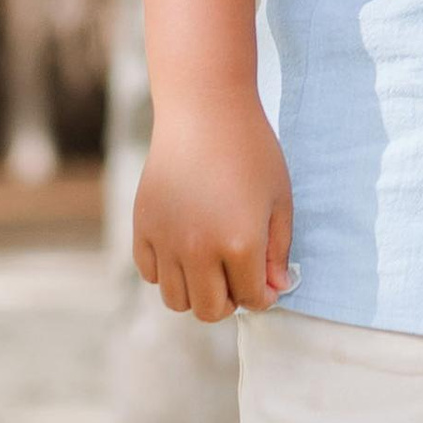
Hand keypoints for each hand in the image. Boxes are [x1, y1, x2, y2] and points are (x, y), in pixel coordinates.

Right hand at [133, 98, 294, 322]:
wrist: (204, 111)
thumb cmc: (251, 151)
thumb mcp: (280, 199)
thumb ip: (278, 250)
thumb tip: (274, 289)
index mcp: (240, 244)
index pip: (251, 299)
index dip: (262, 294)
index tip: (265, 280)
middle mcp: (198, 250)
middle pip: (209, 310)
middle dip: (229, 301)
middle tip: (237, 276)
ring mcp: (165, 241)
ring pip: (176, 300)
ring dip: (196, 292)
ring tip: (210, 265)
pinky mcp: (142, 227)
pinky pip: (150, 273)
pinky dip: (167, 271)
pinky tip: (184, 248)